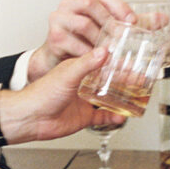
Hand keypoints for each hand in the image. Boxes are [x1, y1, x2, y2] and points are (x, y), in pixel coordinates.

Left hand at [0, 47, 124, 142]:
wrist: (30, 117)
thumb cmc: (41, 93)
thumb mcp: (67, 73)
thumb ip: (87, 63)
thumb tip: (104, 51)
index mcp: (79, 69)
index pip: (102, 61)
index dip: (116, 60)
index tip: (131, 59)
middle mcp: (83, 83)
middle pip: (108, 80)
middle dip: (124, 80)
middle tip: (139, 79)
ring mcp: (84, 100)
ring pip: (108, 98)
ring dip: (122, 98)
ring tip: (136, 96)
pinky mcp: (84, 117)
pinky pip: (103, 117)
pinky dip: (114, 117)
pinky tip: (122, 116)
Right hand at [26, 0, 131, 81]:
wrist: (59, 61)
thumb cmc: (84, 42)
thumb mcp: (111, 30)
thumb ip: (135, 25)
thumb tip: (163, 20)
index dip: (119, 5)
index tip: (132, 20)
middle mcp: (70, 4)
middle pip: (91, 4)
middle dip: (110, 21)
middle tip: (123, 37)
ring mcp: (59, 19)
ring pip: (83, 24)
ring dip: (101, 39)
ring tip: (112, 50)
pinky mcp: (54, 37)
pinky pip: (74, 43)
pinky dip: (88, 53)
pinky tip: (97, 60)